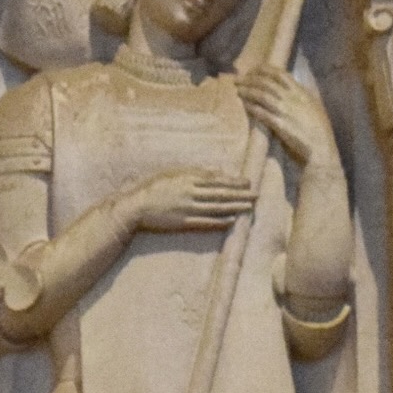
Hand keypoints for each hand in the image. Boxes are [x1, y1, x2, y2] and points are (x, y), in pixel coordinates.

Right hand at [130, 168, 255, 231]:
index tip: (248, 181)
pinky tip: (232, 220)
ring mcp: (188, 208)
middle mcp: (190, 192)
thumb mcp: (172, 172)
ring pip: (216, 207)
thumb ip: (193, 171)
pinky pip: (206, 222)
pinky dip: (220, 221)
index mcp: (187, 178)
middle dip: (240, 194)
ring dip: (235, 207)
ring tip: (250, 207)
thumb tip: (215, 171)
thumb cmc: (152, 187)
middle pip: (221, 192)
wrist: (135, 206)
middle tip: (256, 195)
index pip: (216, 179)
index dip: (233, 181)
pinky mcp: (183, 222)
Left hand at [236, 67, 337, 167]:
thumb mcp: (314, 106)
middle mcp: (292, 98)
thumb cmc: (320, 130)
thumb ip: (303, 96)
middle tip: (240, 79)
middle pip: (267, 82)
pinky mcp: (279, 125)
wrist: (321, 147)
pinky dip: (251, 107)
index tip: (254, 69)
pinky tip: (244, 104)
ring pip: (262, 95)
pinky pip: (262, 113)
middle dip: (251, 78)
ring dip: (248, 91)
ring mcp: (285, 111)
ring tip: (238, 89)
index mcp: (301, 92)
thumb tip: (294, 88)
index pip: (280, 74)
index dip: (265, 69)